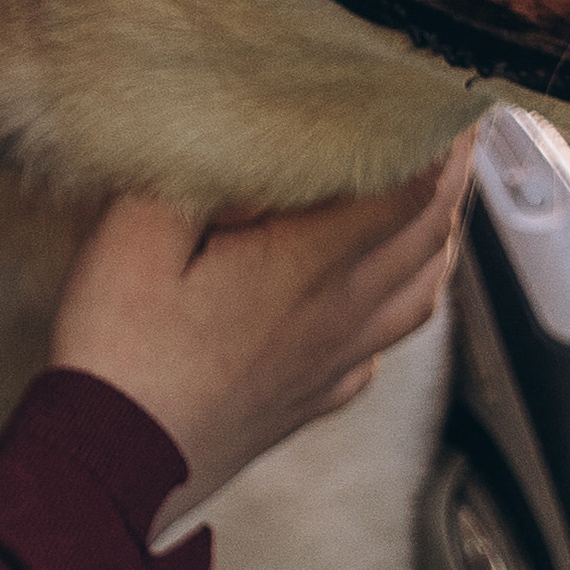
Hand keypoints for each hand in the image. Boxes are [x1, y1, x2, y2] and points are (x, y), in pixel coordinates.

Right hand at [51, 138, 473, 531]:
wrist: (112, 469)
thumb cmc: (120, 353)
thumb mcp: (134, 237)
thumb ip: (200, 177)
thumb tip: (250, 139)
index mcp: (306, 265)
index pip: (406, 191)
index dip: (436, 140)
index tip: (447, 100)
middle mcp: (338, 314)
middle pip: (427, 237)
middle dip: (451, 177)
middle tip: (457, 134)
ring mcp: (332, 364)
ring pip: (421, 296)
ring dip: (442, 241)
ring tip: (440, 206)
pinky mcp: (312, 400)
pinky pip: (382, 349)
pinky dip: (402, 310)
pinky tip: (384, 302)